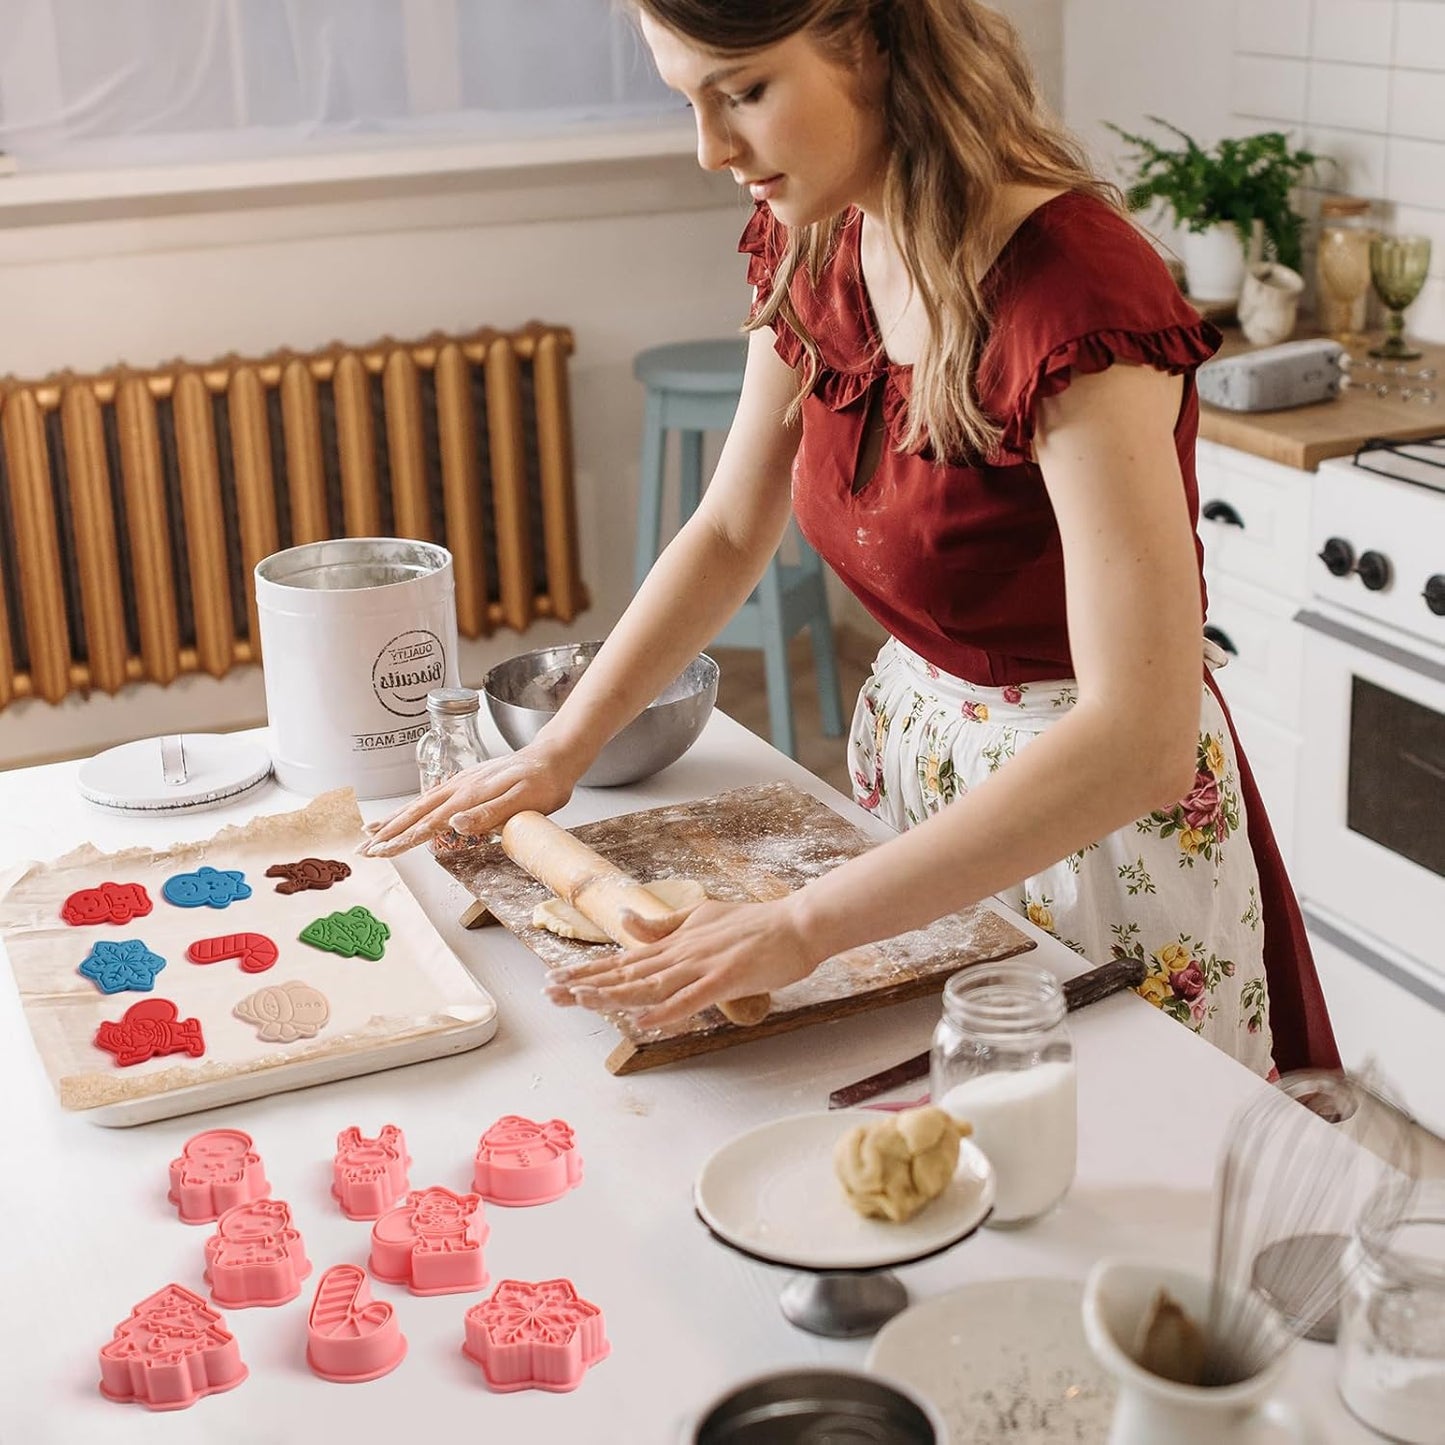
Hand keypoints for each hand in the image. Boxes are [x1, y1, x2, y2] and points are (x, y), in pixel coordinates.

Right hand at [361, 738, 577, 856]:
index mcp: (470, 797)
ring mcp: (461, 783)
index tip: (380, 853)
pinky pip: (431, 797)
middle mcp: (459, 788)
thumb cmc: (544, 783)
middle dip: (386, 833)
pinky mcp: (466, 782)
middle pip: (415, 814)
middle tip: (362, 850)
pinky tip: (405, 812)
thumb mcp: (523, 802)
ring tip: (370, 833)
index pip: (428, 823)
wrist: (555, 757)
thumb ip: (489, 815)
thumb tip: (454, 825)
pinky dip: (412, 807)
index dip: (401, 840)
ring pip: (419, 804)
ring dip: (393, 820)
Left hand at [542, 897, 824, 1027]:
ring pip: (650, 984)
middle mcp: (681, 952)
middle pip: (627, 972)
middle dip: (587, 984)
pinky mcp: (725, 977)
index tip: (556, 980)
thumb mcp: (701, 916)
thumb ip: (663, 925)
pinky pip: (690, 999)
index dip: (588, 971)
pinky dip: (666, 1011)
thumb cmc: (755, 924)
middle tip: (550, 994)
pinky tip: (643, 1023)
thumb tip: (627, 919)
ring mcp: (702, 965)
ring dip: (615, 995)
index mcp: (675, 942)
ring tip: (582, 1003)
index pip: (623, 960)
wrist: (797, 923)